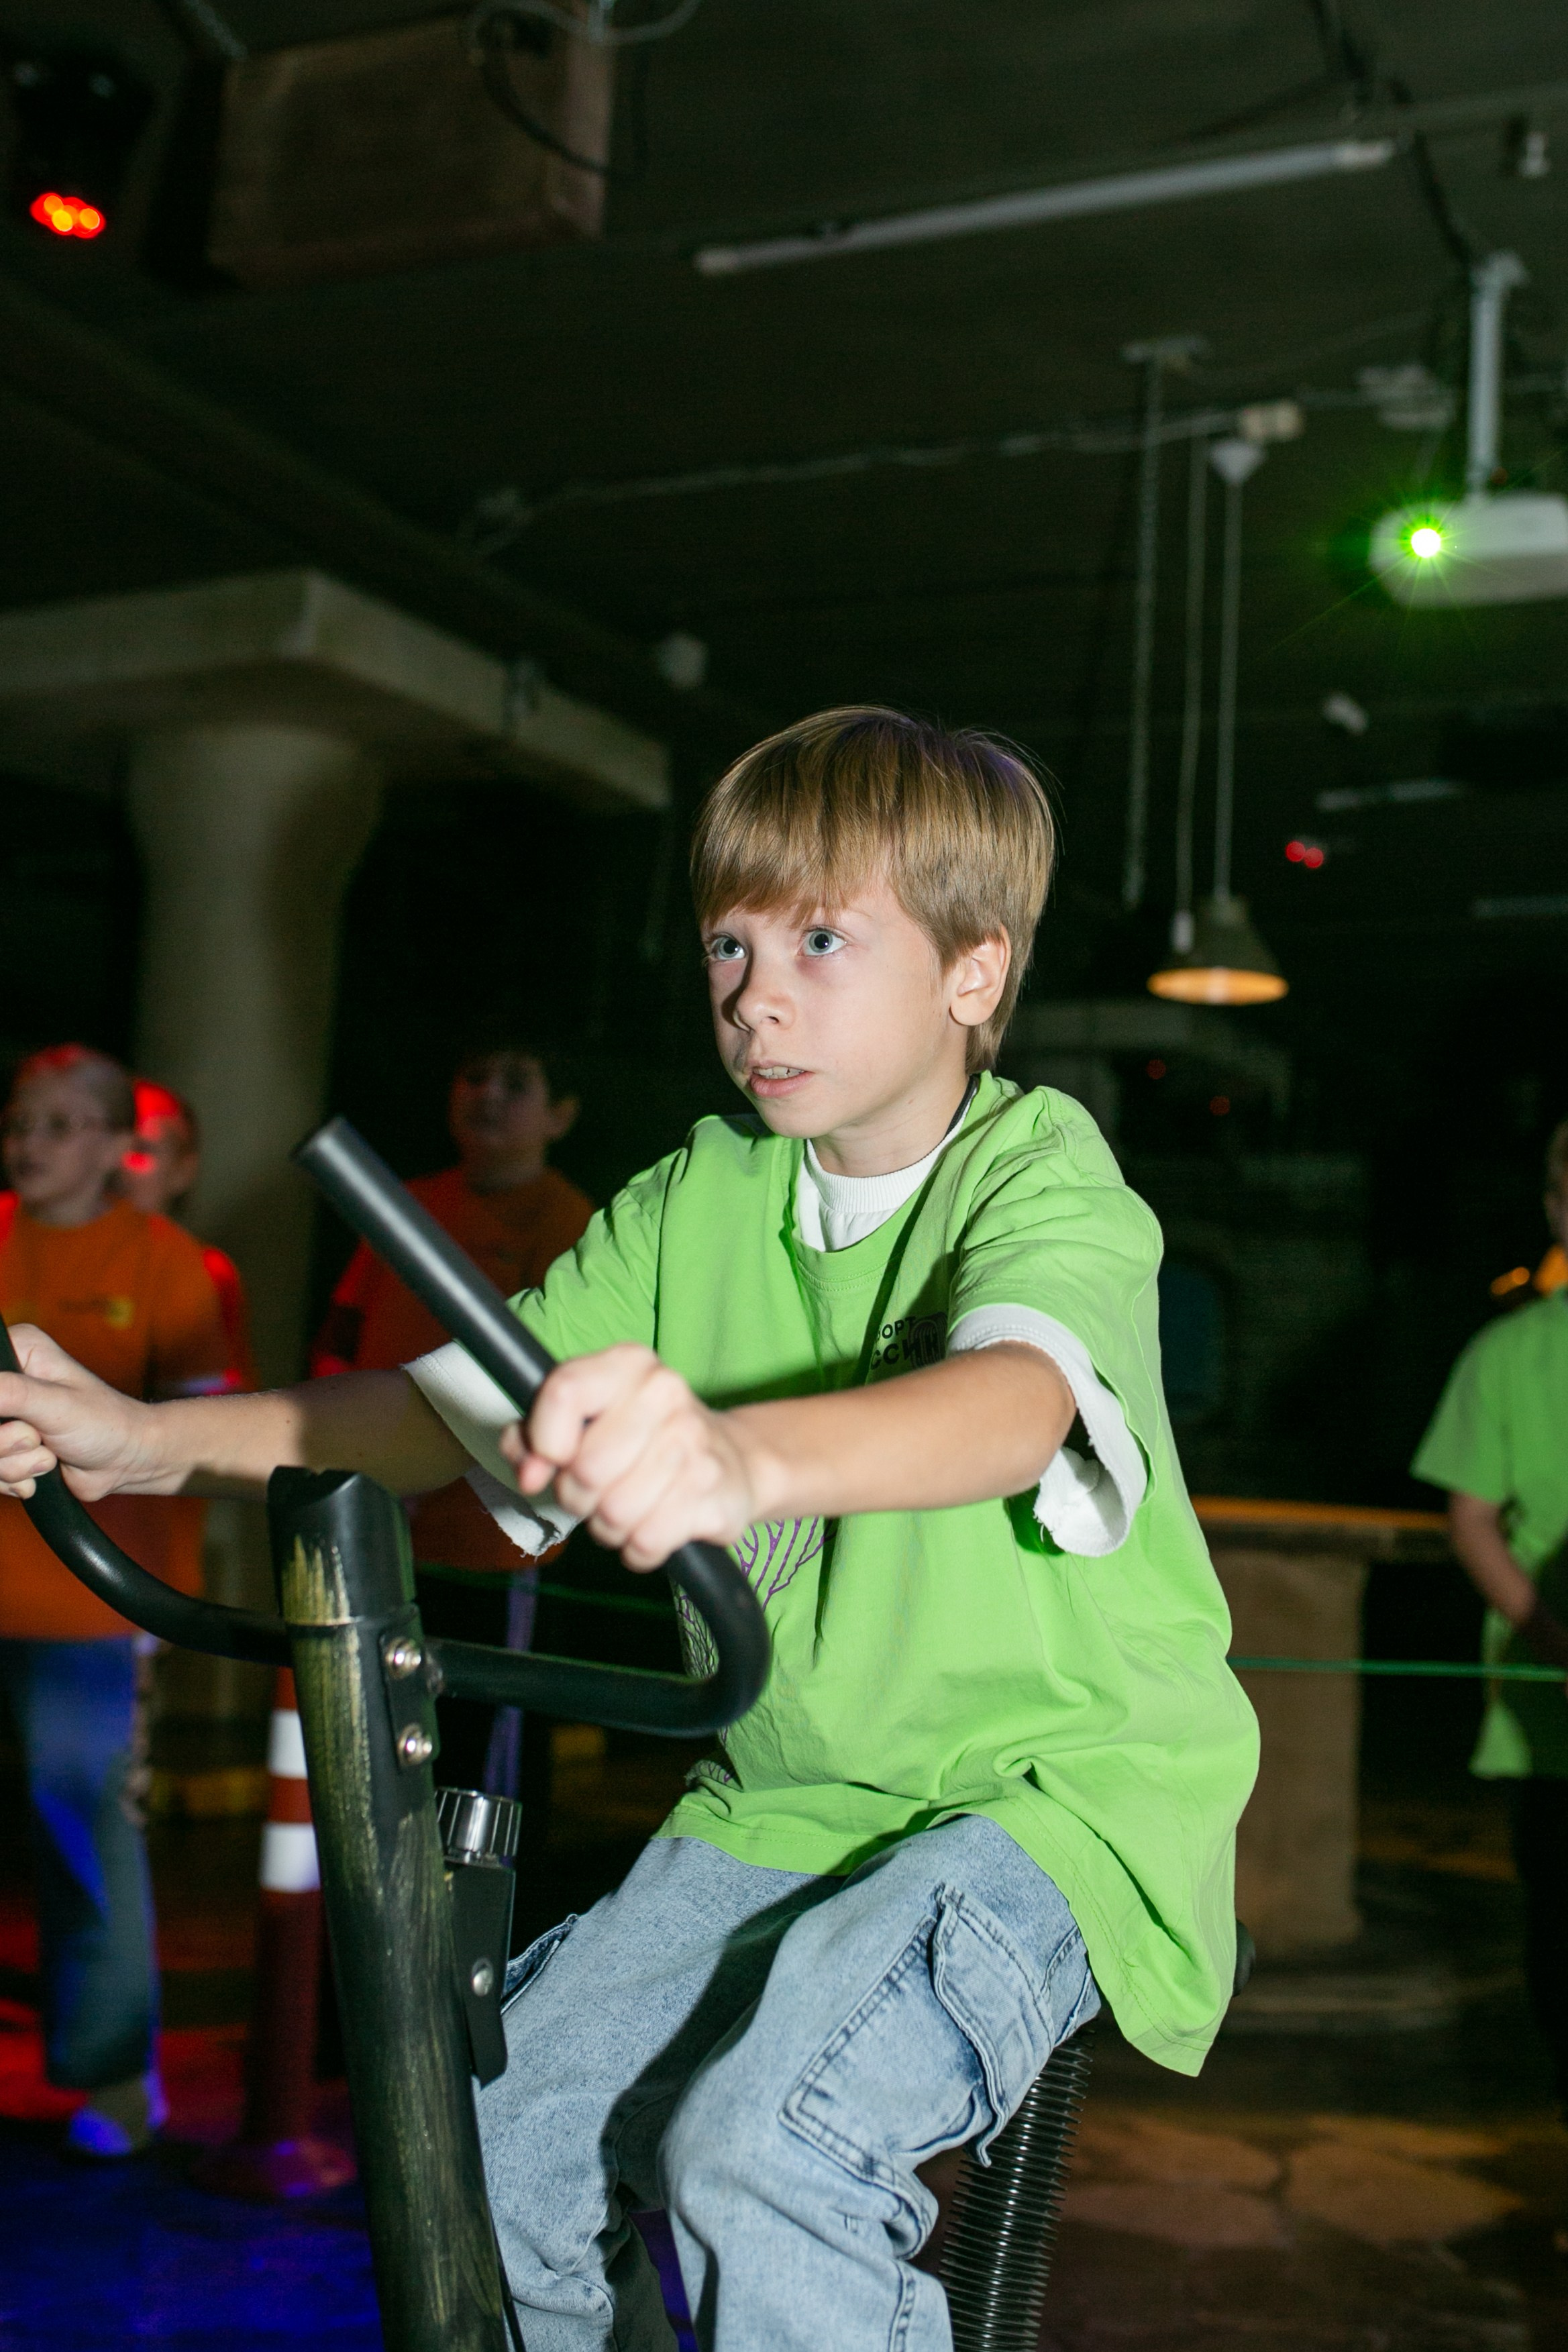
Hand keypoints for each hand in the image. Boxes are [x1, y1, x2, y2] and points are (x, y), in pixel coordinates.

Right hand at [0, 1326, 160, 1501]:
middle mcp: (6, 1379)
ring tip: (48, 1455)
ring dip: (14, 1465)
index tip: (21, 1423)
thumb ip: (10, 1394)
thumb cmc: (104, 1423)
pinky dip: (14, 1479)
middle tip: (38, 1438)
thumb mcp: (55, 1405)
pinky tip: (42, 1472)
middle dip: (4, 1444)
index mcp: (17, 1350)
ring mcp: (5, 1415)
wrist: (125, 1461)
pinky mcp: (6, 1446)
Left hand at [497, 1345, 761, 1570]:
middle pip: (586, 1467)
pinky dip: (639, 1548)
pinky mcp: (713, 1492)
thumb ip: (533, 1438)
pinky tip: (652, 1525)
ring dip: (609, 1525)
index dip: (543, 1439)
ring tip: (625, 1507)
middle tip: (595, 1490)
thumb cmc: (641, 1442)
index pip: (564, 1392)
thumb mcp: (585, 1422)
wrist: (734, 1460)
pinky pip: (646, 1542)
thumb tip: (530, 1474)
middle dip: (578, 1494)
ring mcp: (694, 1442)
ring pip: (614, 1512)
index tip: (552, 1458)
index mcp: (629, 1365)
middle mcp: (666, 1393)